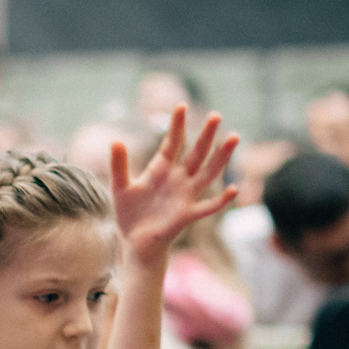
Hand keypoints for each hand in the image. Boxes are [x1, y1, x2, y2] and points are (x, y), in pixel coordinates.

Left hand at [111, 106, 238, 265]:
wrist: (134, 243)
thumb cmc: (130, 214)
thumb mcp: (120, 187)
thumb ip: (118, 165)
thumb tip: (115, 140)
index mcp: (161, 169)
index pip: (172, 143)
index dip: (176, 125)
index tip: (180, 106)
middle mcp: (178, 179)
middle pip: (196, 153)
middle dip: (206, 135)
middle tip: (216, 115)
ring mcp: (185, 195)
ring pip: (208, 173)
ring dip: (221, 157)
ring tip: (233, 138)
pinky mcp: (187, 214)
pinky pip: (208, 206)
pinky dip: (221, 200)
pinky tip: (232, 189)